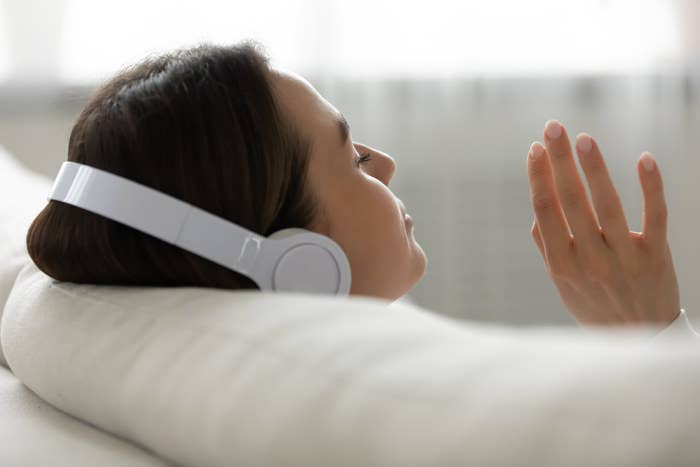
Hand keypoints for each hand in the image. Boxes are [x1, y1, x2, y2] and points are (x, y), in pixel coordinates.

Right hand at [527, 120, 679, 325]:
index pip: (545, 212)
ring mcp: (625, 259)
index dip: (539, 178)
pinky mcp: (656, 256)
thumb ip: (549, 246)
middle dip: (560, 162)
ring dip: (595, 169)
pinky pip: (656, 217)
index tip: (536, 148)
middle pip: (572, 202)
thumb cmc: (594, 305)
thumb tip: (538, 207)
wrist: (638, 338)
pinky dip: (651, 187)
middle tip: (553, 127)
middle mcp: (590, 261)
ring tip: (584, 139)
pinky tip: (644, 159)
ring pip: (609, 206)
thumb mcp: (562, 283)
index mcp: (562, 265)